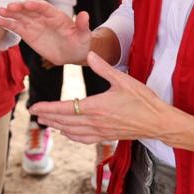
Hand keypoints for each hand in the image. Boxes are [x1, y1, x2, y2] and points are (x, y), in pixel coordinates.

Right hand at [0, 0, 90, 66]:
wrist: (73, 53)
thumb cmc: (80, 42)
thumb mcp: (83, 35)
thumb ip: (82, 25)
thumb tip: (85, 14)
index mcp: (56, 15)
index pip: (44, 7)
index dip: (36, 5)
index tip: (27, 4)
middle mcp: (43, 17)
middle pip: (29, 10)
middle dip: (19, 8)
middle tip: (9, 6)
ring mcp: (35, 25)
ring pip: (21, 17)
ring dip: (10, 14)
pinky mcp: (29, 34)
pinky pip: (17, 28)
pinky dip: (8, 24)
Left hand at [32, 52, 176, 143]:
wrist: (159, 122)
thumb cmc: (143, 100)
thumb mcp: (123, 80)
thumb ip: (104, 67)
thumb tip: (89, 54)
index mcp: (96, 107)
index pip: (65, 108)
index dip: (48, 108)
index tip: (34, 107)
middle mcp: (96, 122)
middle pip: (65, 121)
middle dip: (48, 117)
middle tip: (34, 114)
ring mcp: (101, 132)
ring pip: (72, 132)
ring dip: (57, 127)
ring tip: (45, 123)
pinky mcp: (107, 136)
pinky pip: (84, 139)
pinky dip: (72, 136)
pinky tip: (67, 133)